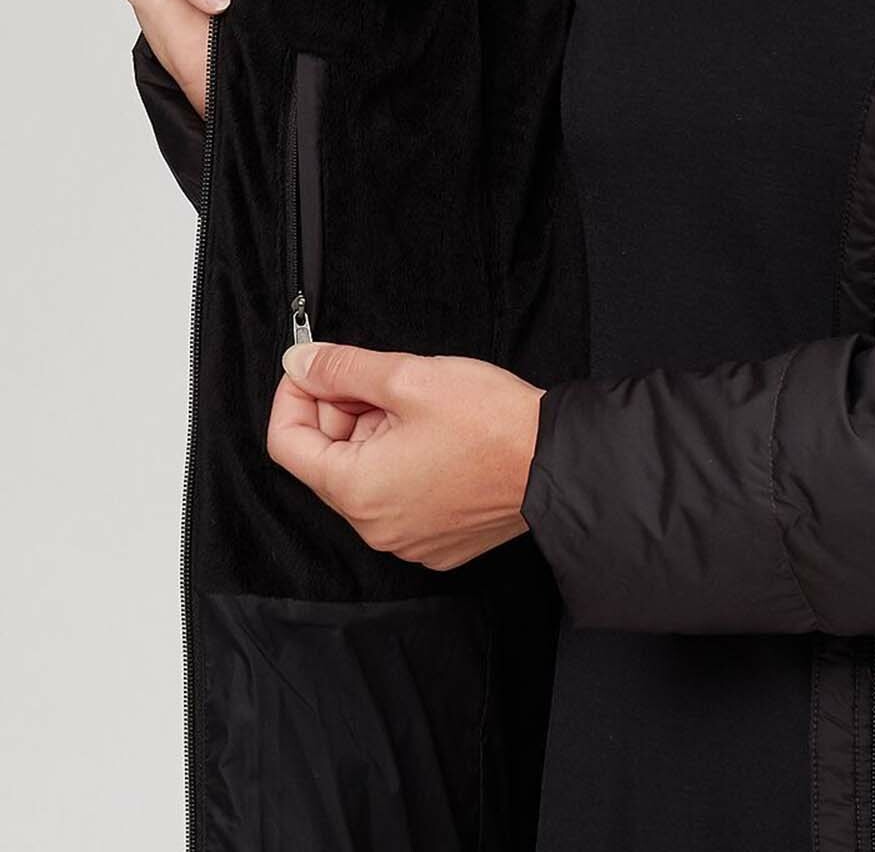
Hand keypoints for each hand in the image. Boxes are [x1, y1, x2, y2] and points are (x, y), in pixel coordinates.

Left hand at [267, 340, 544, 570]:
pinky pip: (399, 498)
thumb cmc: (495, 424)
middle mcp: (374, 527)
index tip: (317, 367)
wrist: (559, 462)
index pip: (286, 442)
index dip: (296, 394)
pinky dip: (405, 462)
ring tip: (419, 402)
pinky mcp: (438, 540)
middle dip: (343, 410)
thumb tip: (300, 362)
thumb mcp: (409, 375)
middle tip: (381, 377)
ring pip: (366, 477)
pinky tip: (438, 435)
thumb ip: (342, 368)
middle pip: (328, 459)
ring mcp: (408, 539)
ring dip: (376, 433)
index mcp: (357, 490)